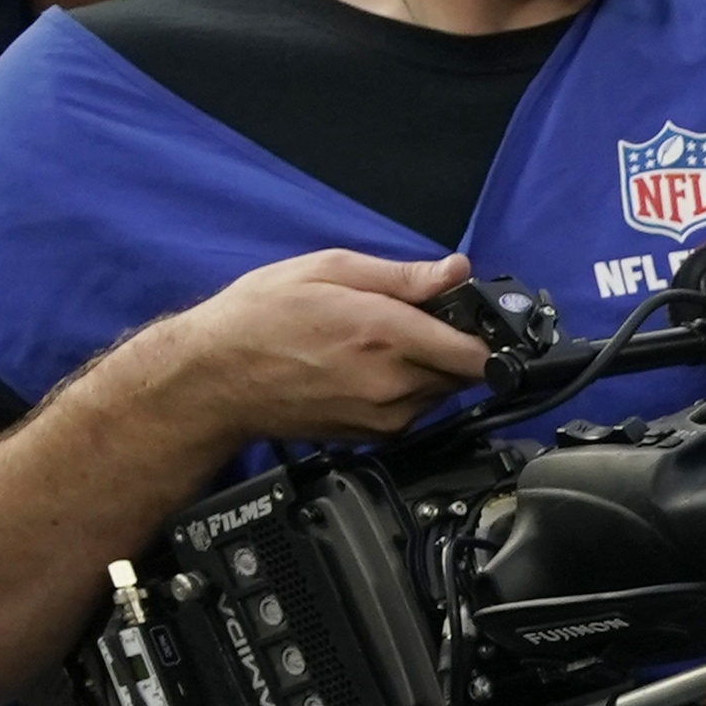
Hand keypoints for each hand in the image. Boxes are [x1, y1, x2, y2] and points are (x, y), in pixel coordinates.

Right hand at [129, 248, 488, 452]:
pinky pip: (416, 410)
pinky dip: (408, 388)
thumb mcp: (329, 270)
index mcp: (387, 336)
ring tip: (382, 341)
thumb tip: (455, 271)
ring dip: (431, 366)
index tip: (481, 317)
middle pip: (465, 370)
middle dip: (455, 343)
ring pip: (443, 391)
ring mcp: (386, 417)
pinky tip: (368, 366)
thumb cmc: (260, 318)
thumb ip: (402, 276)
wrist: (215, 379)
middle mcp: (393, 385)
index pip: (479, 352)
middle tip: (419, 319)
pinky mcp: (375, 436)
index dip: (490, 332)